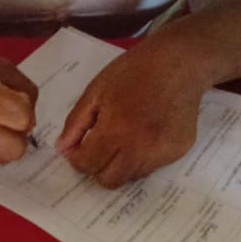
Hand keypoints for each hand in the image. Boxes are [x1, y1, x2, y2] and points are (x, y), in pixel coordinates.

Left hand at [56, 45, 202, 188]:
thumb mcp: (96, 90)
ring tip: (125, 137)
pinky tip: (146, 133)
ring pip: (132, 176)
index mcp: (117, 129)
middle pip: (109, 180)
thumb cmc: (134, 71)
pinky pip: (152, 167)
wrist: (179, 61)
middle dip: (98, 166)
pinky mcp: (178, 151)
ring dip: (121, 163)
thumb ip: (76, 122)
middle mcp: (141, 147)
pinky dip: (143, 157)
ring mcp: (162, 152)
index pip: (88, 164)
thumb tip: (62, 149)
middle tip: (100, 147)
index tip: (79, 147)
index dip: (77, 158)